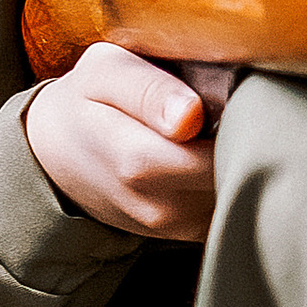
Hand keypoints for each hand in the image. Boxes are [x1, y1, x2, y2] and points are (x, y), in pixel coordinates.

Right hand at [23, 45, 230, 241]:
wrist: (55, 154)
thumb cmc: (86, 100)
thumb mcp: (105, 72)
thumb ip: (147, 90)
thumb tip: (190, 116)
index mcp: (138, 161)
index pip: (218, 155)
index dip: (245, 123)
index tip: (244, 94)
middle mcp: (159, 205)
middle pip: (237, 178)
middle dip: (251, 141)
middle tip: (245, 104)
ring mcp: (174, 227)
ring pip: (239, 197)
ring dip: (245, 162)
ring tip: (226, 126)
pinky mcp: (186, 234)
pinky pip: (229, 209)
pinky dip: (234, 182)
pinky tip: (216, 152)